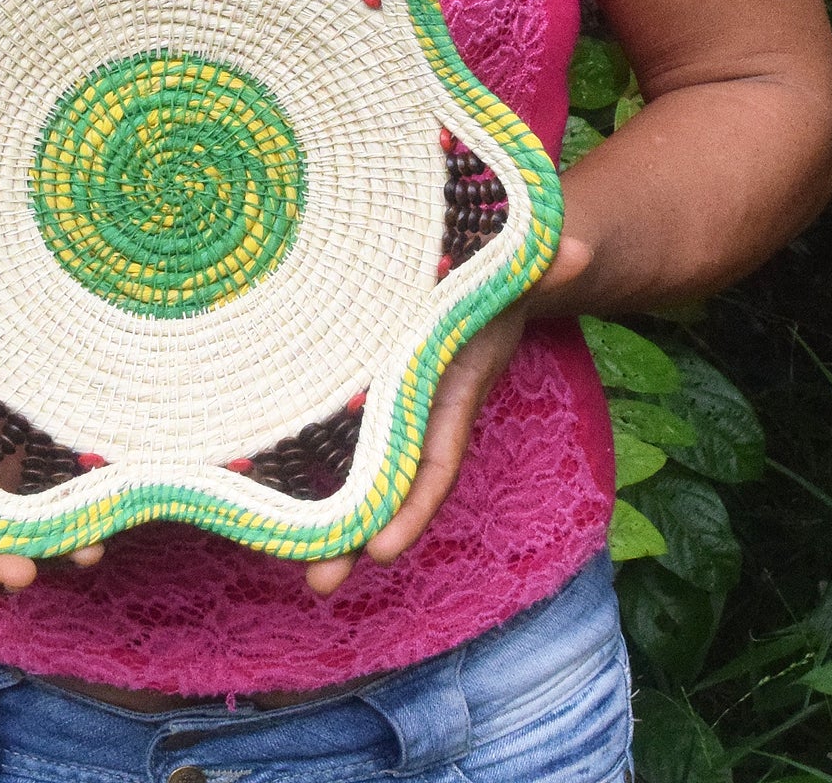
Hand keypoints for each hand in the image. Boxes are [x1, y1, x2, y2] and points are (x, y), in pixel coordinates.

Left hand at [302, 231, 592, 595]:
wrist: (478, 258)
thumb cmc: (498, 264)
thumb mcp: (519, 260)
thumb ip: (547, 258)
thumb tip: (575, 248)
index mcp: (451, 386)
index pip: (434, 460)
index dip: (412, 507)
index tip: (383, 553)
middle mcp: (414, 402)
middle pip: (384, 481)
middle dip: (354, 534)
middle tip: (317, 584)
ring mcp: (379, 392)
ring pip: (348, 461)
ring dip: (320, 508)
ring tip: (281, 557)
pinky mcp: (349, 374)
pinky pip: (323, 421)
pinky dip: (297, 455)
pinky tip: (257, 486)